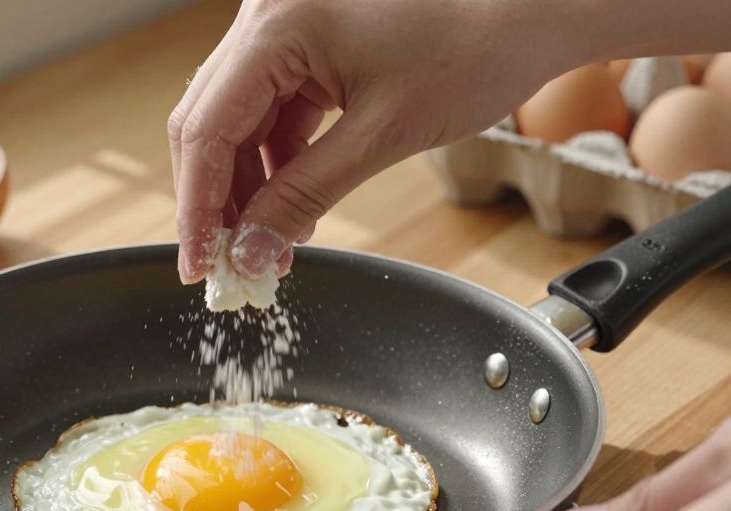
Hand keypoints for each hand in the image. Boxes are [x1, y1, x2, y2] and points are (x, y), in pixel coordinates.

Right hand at [166, 0, 581, 283]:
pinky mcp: (305, 37)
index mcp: (278, 24)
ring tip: (268, 243)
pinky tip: (289, 203)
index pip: (206, 129)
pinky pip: (270, 106)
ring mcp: (283, 21)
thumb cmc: (476, 47)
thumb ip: (304, 197)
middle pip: (209, 121)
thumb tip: (254, 252)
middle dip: (218, 200)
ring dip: (248, 184)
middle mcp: (267, 13)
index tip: (200, 264)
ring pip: (236, 118)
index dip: (198, 207)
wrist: (532, 6)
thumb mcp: (382, 134)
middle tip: (227, 263)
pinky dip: (276, 158)